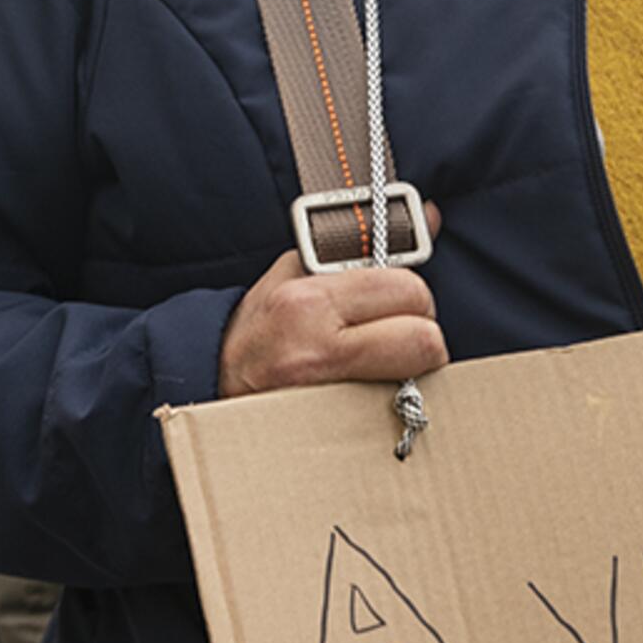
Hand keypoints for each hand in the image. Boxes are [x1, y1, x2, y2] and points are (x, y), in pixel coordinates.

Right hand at [219, 239, 447, 399]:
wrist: (213, 381)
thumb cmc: (261, 324)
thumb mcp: (299, 271)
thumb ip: (364, 248)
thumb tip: (429, 217)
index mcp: (308, 300)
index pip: (407, 290)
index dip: (412, 296)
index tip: (398, 302)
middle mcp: (316, 347)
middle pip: (425, 337)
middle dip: (422, 333)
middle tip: (393, 334)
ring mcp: (324, 395)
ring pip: (419, 375)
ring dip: (411, 367)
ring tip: (378, 361)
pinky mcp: (331, 425)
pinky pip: (397, 408)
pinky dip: (395, 396)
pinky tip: (369, 388)